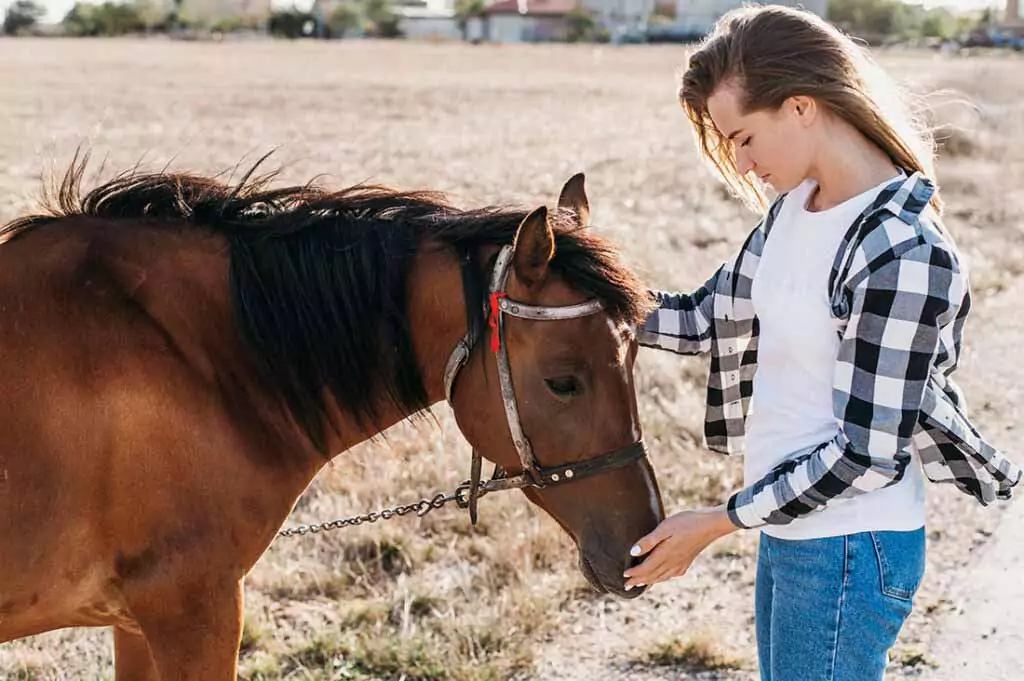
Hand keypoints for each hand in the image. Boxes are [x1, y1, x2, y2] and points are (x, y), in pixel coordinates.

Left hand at [623, 506, 737, 590]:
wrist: (711, 525)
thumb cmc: (687, 522)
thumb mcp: (665, 528)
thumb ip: (649, 541)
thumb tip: (632, 552)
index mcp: (664, 555)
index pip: (645, 569)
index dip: (634, 573)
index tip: (623, 576)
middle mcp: (672, 563)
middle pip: (652, 576)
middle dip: (638, 581)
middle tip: (627, 586)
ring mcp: (681, 563)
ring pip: (662, 577)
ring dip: (649, 581)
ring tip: (640, 583)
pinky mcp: (687, 561)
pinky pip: (671, 574)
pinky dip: (662, 578)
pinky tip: (662, 576)